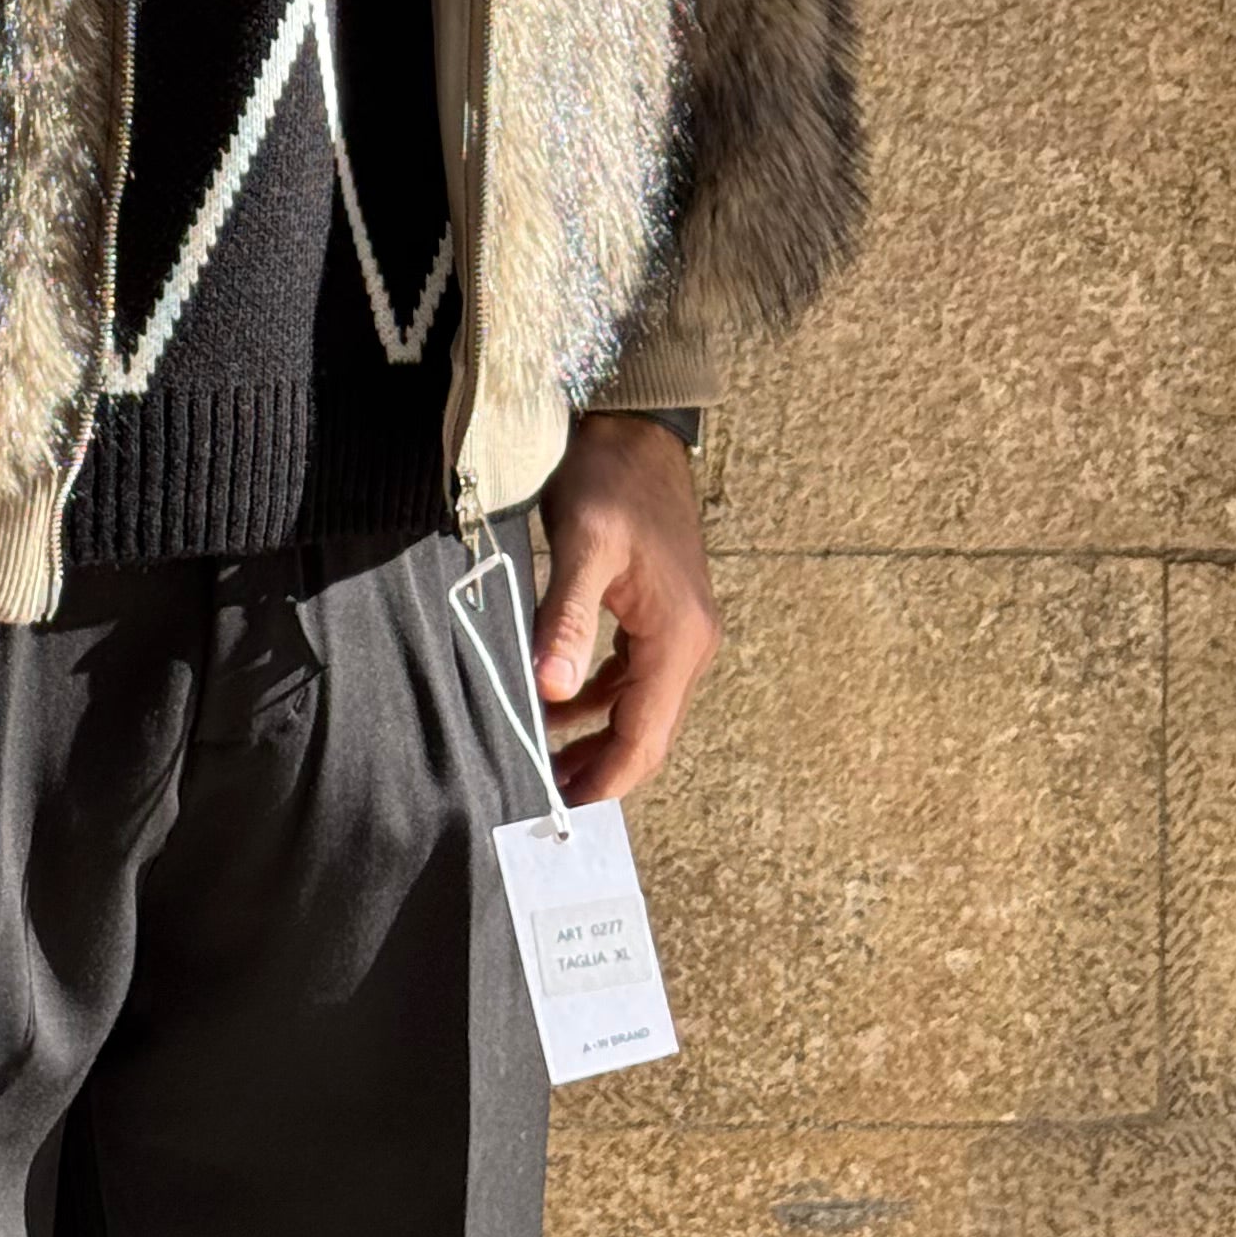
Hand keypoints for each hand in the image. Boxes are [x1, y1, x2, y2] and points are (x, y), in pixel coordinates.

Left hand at [528, 414, 722, 807]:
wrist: (639, 427)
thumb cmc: (611, 478)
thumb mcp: (583, 545)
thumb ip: (567, 619)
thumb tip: (552, 691)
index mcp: (678, 638)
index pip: (645, 737)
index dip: (607, 779)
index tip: (564, 810)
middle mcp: (690, 642)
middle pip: (649, 731)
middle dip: (602, 768)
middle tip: (545, 794)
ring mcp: (680, 629)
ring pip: (641, 706)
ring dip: (599, 736)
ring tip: (546, 756)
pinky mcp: (662, 613)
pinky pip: (635, 675)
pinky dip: (602, 698)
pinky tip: (562, 701)